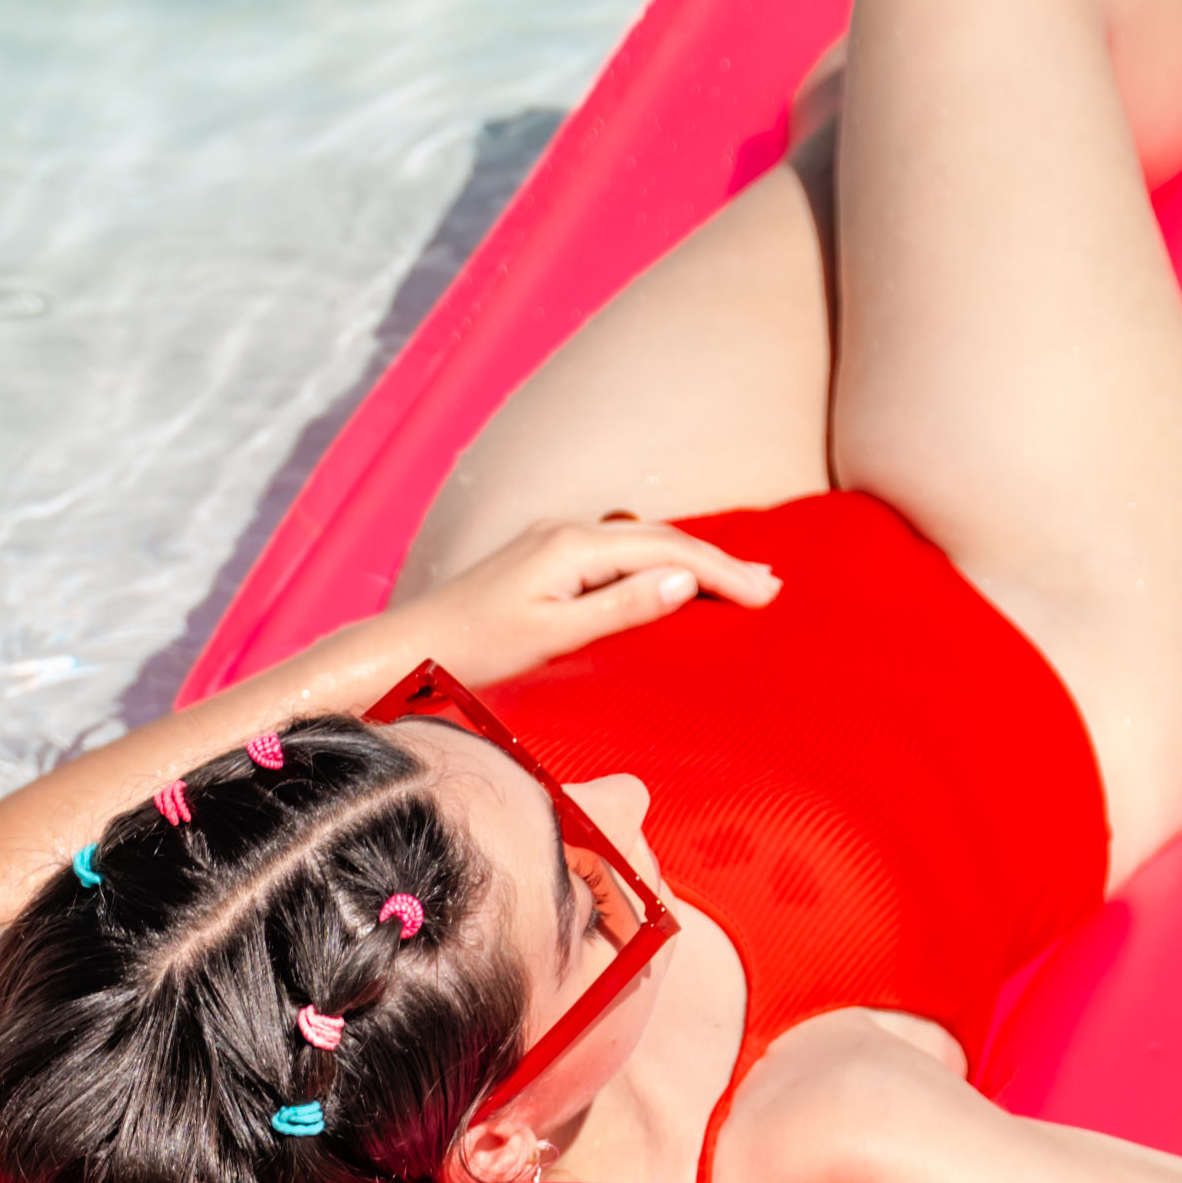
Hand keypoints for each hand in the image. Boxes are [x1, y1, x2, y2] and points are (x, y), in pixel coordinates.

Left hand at [404, 510, 781, 687]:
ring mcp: (553, 542)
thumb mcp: (555, 636)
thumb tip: (685, 579)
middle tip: (771, 585)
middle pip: (661, 539)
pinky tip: (674, 576)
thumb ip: (622, 607)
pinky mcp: (545, 559)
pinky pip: (618, 552)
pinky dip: (658, 563)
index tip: (765, 595)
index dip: (722, 571)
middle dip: (719, 560)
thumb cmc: (475, 650)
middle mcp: (565, 532)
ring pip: (641, 542)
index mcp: (573, 546)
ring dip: (692, 559)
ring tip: (739, 579)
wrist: (410, 648)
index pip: (667, 551)